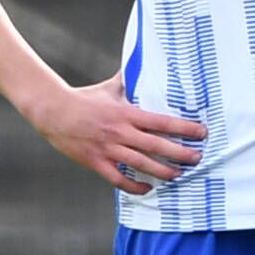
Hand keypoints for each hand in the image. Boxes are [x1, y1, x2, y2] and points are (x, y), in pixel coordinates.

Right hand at [26, 75, 204, 196]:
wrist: (53, 111)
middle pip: (157, 146)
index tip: (201, 132)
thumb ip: (128, 81)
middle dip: (181, 153)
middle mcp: (120, 132)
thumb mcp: (109, 88)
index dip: (184, 128)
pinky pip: (118, 179)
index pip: (162, 122)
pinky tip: (147, 188)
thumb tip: (142, 66)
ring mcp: (108, 149)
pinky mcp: (96, 162)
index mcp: (126, 113)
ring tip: (178, 175)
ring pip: (141, 165)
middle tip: (197, 158)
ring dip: (163, 172)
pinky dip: (134, 186)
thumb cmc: (83, 98)